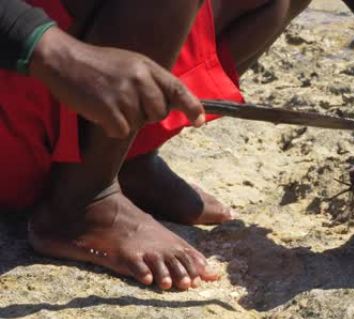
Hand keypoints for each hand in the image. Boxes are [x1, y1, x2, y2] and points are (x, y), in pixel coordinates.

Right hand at [29, 27, 204, 138]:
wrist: (64, 61)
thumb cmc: (99, 66)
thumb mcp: (132, 64)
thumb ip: (152, 82)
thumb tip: (174, 105)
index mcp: (148, 68)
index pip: (178, 90)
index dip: (192, 107)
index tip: (200, 121)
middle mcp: (140, 80)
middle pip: (160, 113)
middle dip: (147, 114)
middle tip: (127, 102)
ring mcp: (125, 95)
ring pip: (140, 124)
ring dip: (126, 120)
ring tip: (110, 102)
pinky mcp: (109, 110)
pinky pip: (123, 131)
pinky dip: (112, 128)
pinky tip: (101, 113)